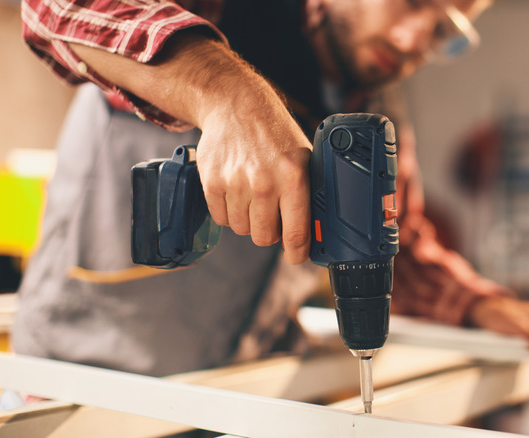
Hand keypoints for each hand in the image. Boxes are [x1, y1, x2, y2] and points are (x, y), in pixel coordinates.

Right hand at [196, 88, 312, 263]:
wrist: (236, 106)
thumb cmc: (275, 135)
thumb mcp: (304, 157)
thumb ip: (309, 192)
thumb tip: (315, 230)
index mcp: (293, 177)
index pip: (295, 231)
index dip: (297, 252)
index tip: (296, 257)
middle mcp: (264, 182)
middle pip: (264, 237)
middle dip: (270, 232)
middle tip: (272, 215)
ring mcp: (236, 183)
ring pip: (242, 229)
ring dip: (248, 220)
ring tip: (253, 196)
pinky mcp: (212, 183)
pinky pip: (221, 219)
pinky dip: (229, 212)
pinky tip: (236, 191)